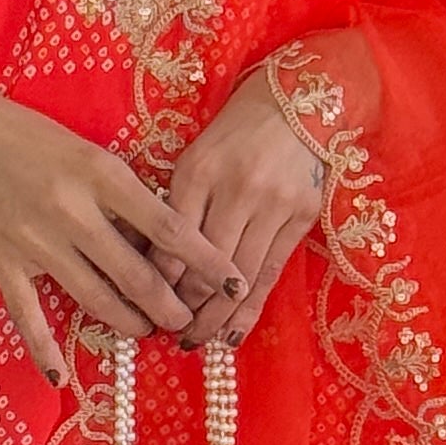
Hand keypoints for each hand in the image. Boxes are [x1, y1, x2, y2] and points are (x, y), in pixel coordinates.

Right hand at [0, 88, 236, 384]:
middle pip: (136, 274)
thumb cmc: (28, 136)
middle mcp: (73, 212)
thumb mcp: (89, 152)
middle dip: (170, 305)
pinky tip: (60, 377)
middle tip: (189, 320)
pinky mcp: (2, 262)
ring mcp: (35, 242)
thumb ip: (123, 193)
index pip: (168, 227)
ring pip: (95, 297)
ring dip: (128, 322)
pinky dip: (44, 349)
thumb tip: (165, 239)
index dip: (206, 261)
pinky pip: (28, 316)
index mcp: (102, 176)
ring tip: (147, 331)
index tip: (233, 282)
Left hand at [160, 71, 326, 348]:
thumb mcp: (196, 158)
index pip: (172, 239)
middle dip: (185, 307)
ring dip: (216, 315)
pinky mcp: (300, 217)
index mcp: (199, 171)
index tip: (145, 305)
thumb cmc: (235, 132)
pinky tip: (234, 332)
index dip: (157, 279)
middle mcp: (236, 189)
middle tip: (171, 335)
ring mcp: (272, 205)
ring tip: (199, 341)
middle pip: (205, 263)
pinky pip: (271, 273)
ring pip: (239, 275)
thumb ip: (177, 205)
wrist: (297, 103)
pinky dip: (251, 307)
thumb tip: (154, 265)